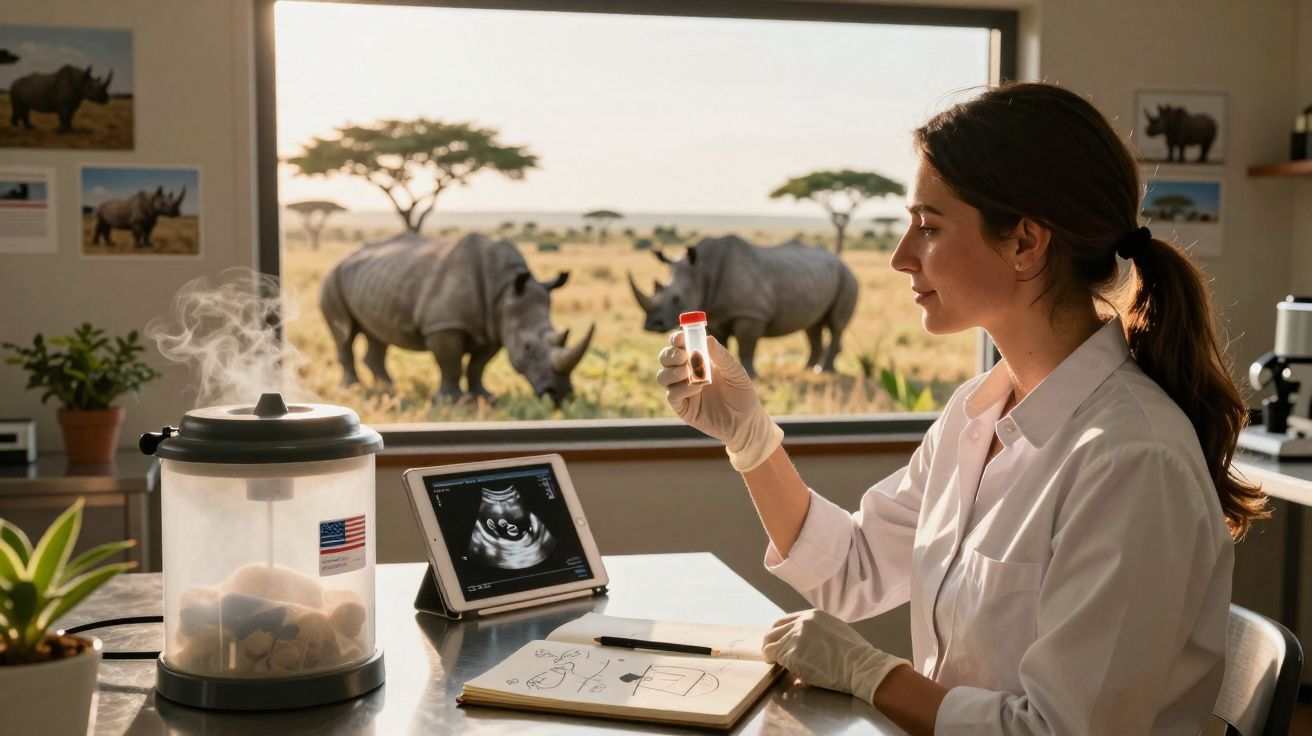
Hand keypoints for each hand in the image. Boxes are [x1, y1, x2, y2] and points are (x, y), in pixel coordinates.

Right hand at [656, 331, 782, 471]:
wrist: (746, 422)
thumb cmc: (742, 394)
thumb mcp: (735, 372)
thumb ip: (722, 356)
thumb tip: (708, 338)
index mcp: (698, 359)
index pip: (679, 345)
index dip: (677, 339)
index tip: (682, 338)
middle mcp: (686, 373)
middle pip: (665, 358)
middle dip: (671, 354)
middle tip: (685, 356)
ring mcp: (683, 390)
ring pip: (662, 376)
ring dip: (673, 371)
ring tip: (690, 373)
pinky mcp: (682, 407)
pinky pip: (671, 395)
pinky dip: (680, 389)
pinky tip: (697, 388)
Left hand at [762, 609, 911, 704]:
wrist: (860, 665)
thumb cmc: (855, 653)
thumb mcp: (835, 630)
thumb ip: (818, 632)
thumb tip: (808, 643)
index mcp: (812, 615)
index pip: (785, 621)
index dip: (779, 632)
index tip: (778, 641)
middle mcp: (801, 622)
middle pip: (774, 629)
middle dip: (770, 641)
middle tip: (772, 653)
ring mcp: (795, 637)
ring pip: (769, 643)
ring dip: (770, 652)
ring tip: (772, 661)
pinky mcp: (792, 654)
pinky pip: (775, 657)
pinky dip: (774, 663)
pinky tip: (779, 668)